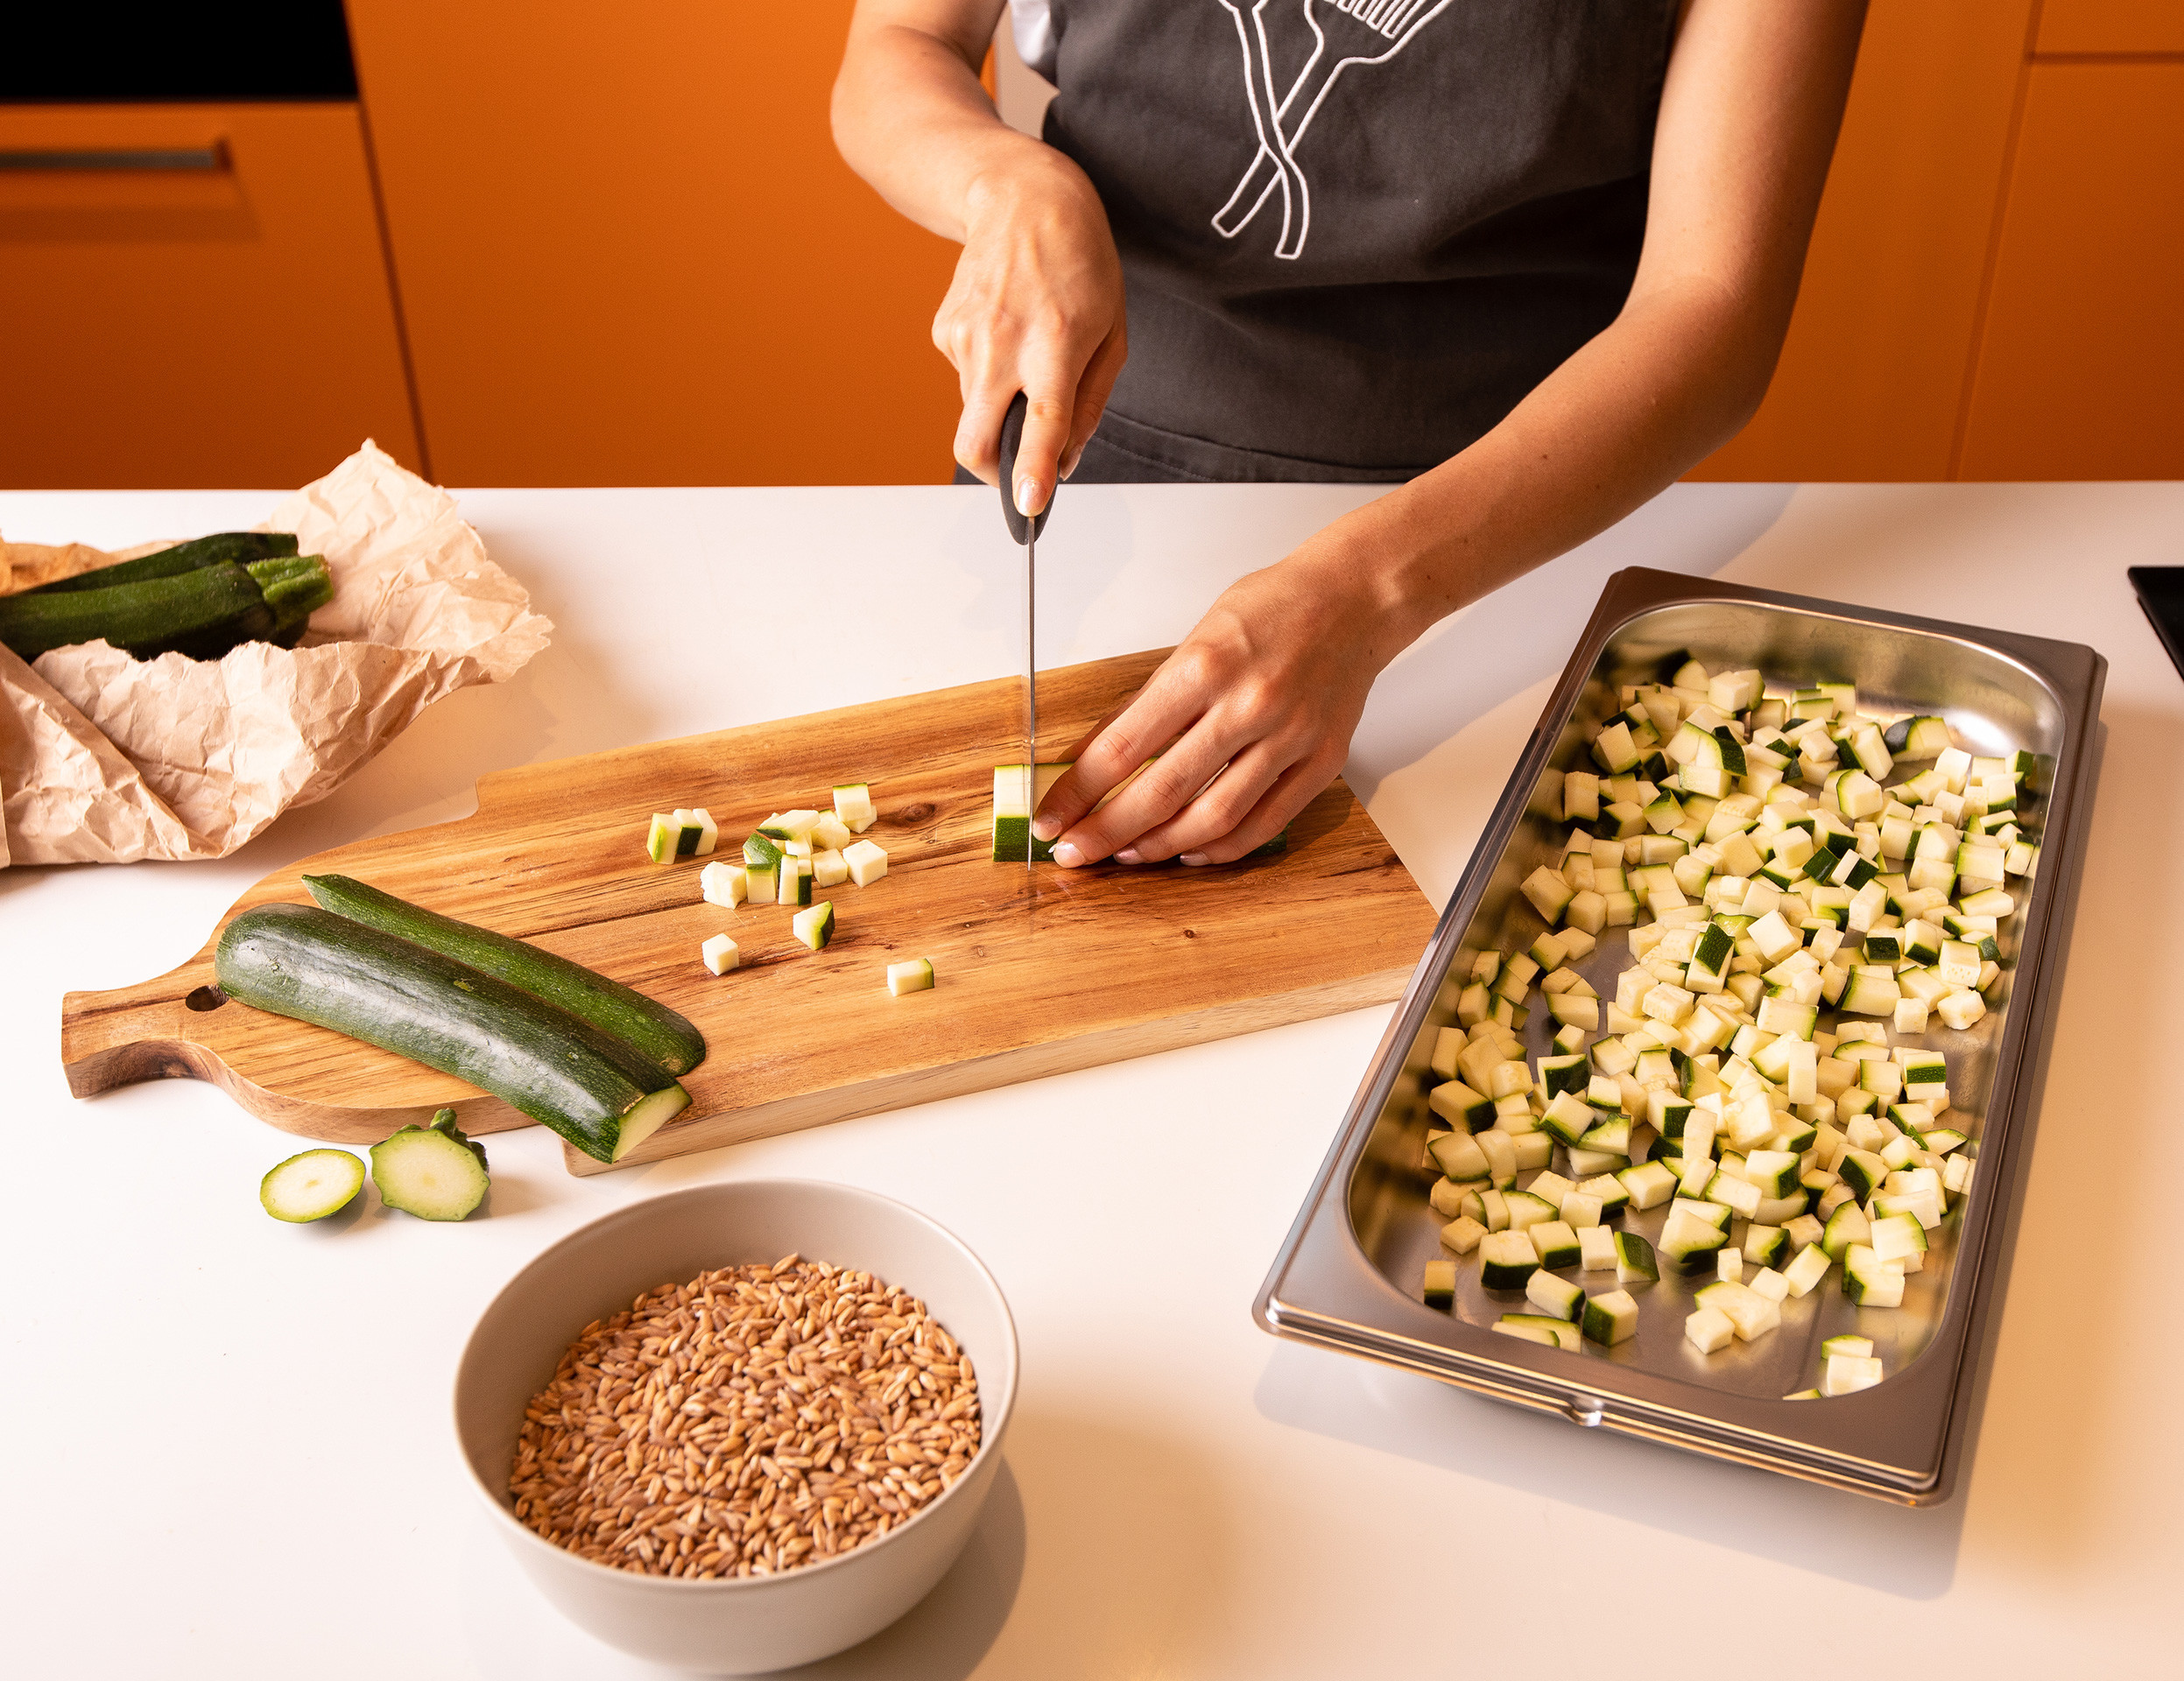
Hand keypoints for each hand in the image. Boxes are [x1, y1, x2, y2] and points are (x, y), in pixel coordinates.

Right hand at [934, 153, 1126, 515]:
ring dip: (999, 407)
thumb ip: (1089, 405)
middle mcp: (1003, 342)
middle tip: (1016, 475)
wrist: (1024, 199)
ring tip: (1027, 357)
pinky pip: (965, 379)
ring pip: (973, 411)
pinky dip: (987, 375)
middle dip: (991, 472)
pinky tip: (1006, 333)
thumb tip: (1064, 463)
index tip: (1028, 506)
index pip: (1040, 420)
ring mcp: (965, 336)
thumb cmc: (1080, 267)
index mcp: (1055, 343)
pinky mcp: (943, 331)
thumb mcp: (1111, 335)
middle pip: (975, 440)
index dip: (1032, 470)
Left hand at [1031, 540, 1410, 866]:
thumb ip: (1145, 703)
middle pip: (1161, 791)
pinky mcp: (1321, 762)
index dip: (1077, 792)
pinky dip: (1222, 848)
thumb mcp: (1193, 639)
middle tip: (1075, 853)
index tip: (1051, 819)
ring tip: (1129, 854)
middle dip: (1107, 832)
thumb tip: (1090, 754)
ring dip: (1161, 847)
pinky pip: (1264, 823)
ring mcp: (1289, 738)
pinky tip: (1192, 849)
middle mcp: (1248, 705)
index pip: (1123, 746)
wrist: (1355, 598)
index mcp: (1205, 666)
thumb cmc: (1273, 608)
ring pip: (1214, 818)